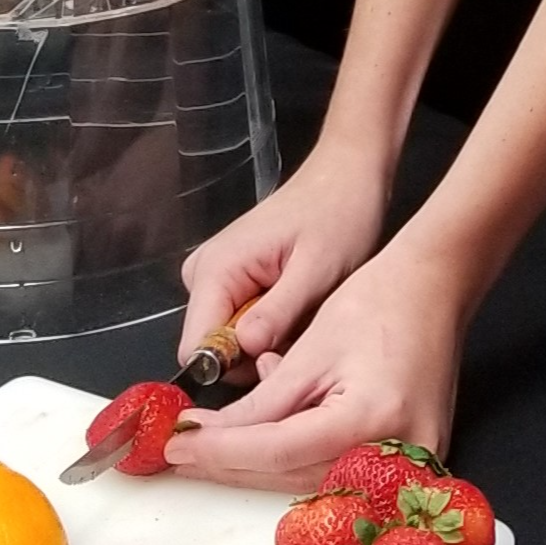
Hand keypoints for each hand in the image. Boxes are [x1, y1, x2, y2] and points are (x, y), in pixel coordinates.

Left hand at [167, 234, 469, 490]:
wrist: (435, 286)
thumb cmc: (378, 301)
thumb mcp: (310, 350)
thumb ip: (262, 403)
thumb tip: (209, 436)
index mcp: (372, 418)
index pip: (279, 451)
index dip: (221, 451)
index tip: (176, 448)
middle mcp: (397, 454)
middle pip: (294, 477)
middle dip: (232, 465)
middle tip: (183, 453)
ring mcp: (411, 463)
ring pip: (312, 482)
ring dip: (260, 467)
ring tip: (216, 442)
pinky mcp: (411, 460)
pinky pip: (339, 473)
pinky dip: (297, 461)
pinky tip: (267, 436)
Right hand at [177, 138, 391, 379]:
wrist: (348, 176)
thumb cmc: (339, 215)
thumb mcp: (316, 269)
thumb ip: (277, 312)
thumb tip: (245, 351)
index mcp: (216, 270)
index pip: (197, 351)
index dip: (234, 368)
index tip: (278, 360)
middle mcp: (205, 275)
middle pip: (216, 351)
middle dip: (260, 353)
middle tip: (304, 330)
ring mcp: (218, 277)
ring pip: (234, 341)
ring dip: (272, 340)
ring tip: (307, 312)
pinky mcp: (236, 280)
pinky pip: (245, 323)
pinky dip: (274, 325)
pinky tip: (301, 305)